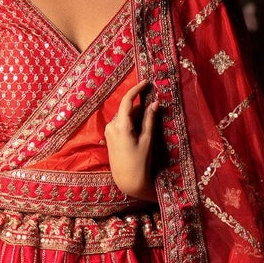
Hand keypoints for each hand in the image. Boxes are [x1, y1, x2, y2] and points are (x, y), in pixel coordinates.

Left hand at [104, 78, 158, 201]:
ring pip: (124, 116)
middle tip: (154, 106)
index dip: (137, 89)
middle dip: (140, 106)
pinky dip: (131, 122)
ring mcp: (108, 131)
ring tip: (148, 124)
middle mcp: (111, 126)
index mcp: (120, 125)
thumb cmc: (139, 162)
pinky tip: (140, 130)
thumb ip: (150, 119)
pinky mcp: (109, 137)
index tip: (146, 81)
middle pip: (127, 109)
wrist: (127, 181)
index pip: (127, 100)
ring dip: (136, 115)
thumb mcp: (147, 140)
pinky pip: (121, 124)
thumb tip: (155, 102)